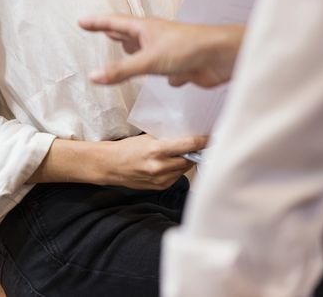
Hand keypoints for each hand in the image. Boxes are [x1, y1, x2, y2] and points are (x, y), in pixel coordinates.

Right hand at [79, 15, 243, 87]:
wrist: (222, 57)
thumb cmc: (188, 49)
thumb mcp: (148, 61)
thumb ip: (121, 70)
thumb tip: (93, 76)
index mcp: (145, 29)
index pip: (114, 23)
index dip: (97, 23)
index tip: (82, 22)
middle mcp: (156, 38)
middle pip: (130, 34)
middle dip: (115, 33)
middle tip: (102, 31)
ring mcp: (169, 52)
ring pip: (148, 53)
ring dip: (137, 55)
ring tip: (126, 52)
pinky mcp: (182, 67)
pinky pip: (168, 72)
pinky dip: (165, 76)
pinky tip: (168, 81)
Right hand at [92, 134, 208, 189]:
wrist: (111, 166)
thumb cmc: (126, 149)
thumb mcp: (147, 138)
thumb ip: (166, 139)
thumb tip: (186, 137)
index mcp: (157, 150)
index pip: (188, 146)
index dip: (203, 142)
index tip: (211, 138)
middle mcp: (160, 167)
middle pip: (189, 159)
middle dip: (193, 152)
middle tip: (195, 146)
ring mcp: (160, 179)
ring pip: (184, 169)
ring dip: (184, 162)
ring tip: (175, 155)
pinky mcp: (160, 187)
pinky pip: (176, 177)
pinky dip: (175, 170)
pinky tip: (166, 165)